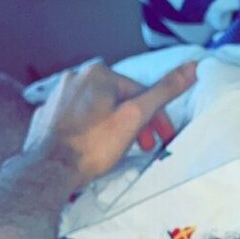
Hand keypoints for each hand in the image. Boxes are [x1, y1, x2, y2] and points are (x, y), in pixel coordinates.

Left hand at [23, 59, 196, 187]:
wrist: (49, 170)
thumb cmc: (92, 146)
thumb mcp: (135, 117)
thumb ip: (163, 91)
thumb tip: (191, 68)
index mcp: (99, 74)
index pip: (140, 92)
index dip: (156, 116)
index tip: (163, 136)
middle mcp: (76, 78)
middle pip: (119, 98)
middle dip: (136, 122)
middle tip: (145, 146)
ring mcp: (59, 96)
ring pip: (99, 107)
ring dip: (115, 125)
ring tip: (120, 148)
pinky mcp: (48, 114)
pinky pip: (79, 118)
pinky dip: (91, 129)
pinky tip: (93, 146)